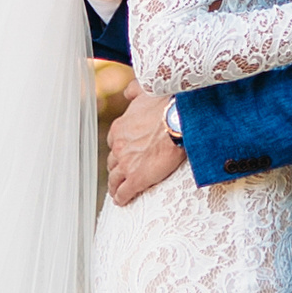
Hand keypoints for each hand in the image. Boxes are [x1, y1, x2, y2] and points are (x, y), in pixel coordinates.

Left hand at [106, 87, 185, 205]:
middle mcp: (119, 146)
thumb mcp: (146, 91)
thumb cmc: (166, 104)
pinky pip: (124, 192)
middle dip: (117, 166)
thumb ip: (134, 91)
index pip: (114, 142)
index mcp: (120, 128)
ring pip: (114, 179)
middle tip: (121, 172)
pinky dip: (121, 198)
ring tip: (117, 191)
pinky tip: (122, 201)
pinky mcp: (137, 178)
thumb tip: (128, 92)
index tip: (124, 152)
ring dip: (115, 185)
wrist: (179, 120)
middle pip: (113, 161)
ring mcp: (126, 164)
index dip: (119, 148)